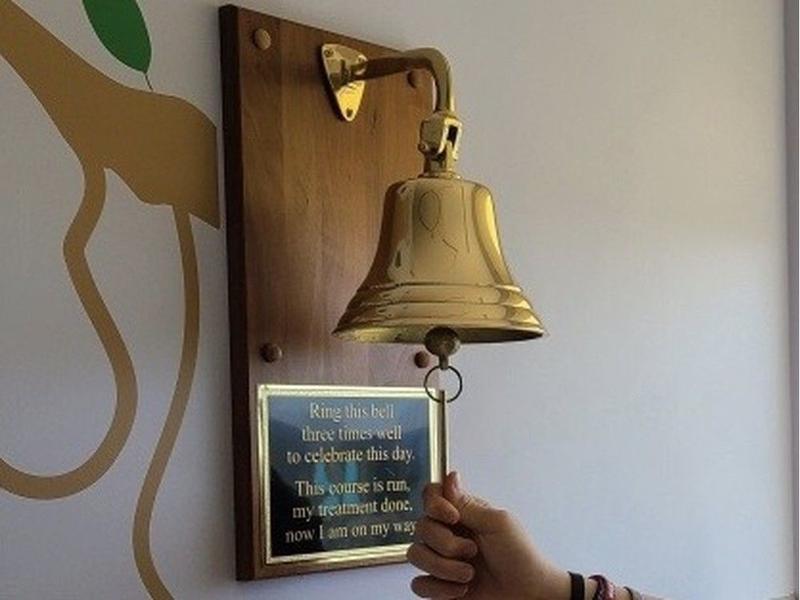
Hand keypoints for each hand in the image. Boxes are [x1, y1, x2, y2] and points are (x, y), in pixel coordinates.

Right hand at [407, 472, 570, 599]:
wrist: (528, 595)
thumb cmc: (522, 557)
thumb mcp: (498, 523)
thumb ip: (468, 505)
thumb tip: (450, 477)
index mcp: (462, 513)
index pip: (431, 496)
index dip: (435, 505)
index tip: (453, 518)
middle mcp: (448, 533)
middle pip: (420, 527)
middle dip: (446, 544)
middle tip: (472, 552)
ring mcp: (442, 559)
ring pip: (415, 555)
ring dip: (443, 568)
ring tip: (469, 575)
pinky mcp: (439, 585)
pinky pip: (419, 585)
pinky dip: (438, 589)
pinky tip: (460, 590)